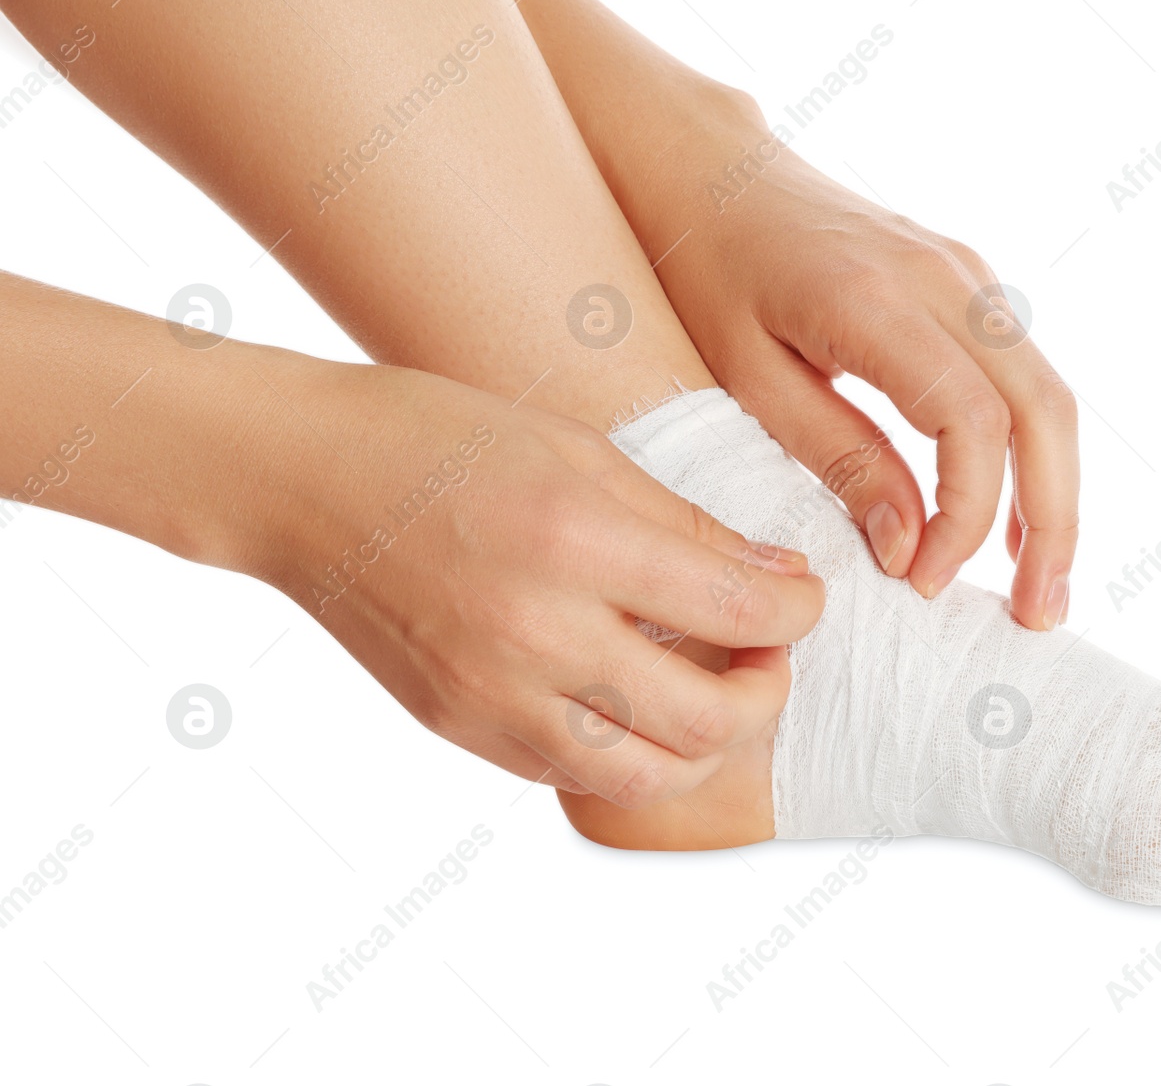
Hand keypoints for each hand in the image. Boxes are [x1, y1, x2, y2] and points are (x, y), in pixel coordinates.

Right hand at [254, 362, 824, 805]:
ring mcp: (492, 696)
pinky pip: (575, 773)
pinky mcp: (461, 730)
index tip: (805, 594)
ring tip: (713, 688)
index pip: (739, 610)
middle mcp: (535, 633)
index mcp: (575, 541)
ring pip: (647, 776)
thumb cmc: (443, 438)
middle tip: (770, 651)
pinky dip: (631, 752)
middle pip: (708, 720)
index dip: (799, 610)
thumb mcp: (580, 450)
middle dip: (770, 689)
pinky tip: (636, 700)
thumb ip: (686, 527)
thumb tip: (779, 578)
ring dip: (706, 743)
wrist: (302, 481)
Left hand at [647, 113, 1079, 629]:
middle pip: (1043, 409)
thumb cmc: (710, 273)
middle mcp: (945, 277)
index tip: (924, 582)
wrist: (714, 172)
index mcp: (877, 300)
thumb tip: (911, 549)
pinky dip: (1032, 449)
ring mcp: (967, 272)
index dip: (964, 516)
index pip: (971, 421)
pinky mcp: (969, 282)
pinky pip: (1025, 373)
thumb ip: (837, 457)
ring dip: (1055, 491)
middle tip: (1038, 613)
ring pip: (1049, 392)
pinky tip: (1010, 515)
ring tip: (1039, 583)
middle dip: (1052, 521)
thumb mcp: (749, 377)